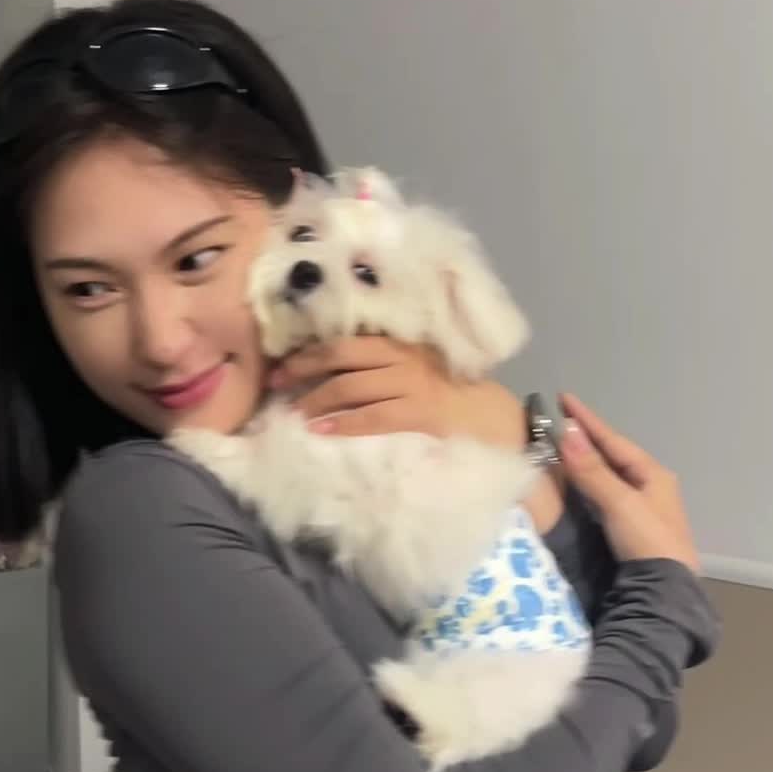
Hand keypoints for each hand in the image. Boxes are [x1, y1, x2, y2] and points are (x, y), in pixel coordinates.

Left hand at [269, 338, 565, 532]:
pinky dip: (345, 422)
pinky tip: (322, 430)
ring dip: (317, 399)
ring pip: (352, 386)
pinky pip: (375, 416)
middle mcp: (403, 358)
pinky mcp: (421, 412)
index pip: (345, 341)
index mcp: (400, 345)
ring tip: (294, 411)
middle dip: (303, 368)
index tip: (280, 362)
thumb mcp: (418, 369)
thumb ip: (384, 366)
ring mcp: (412, 384)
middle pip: (340, 357)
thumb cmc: (453, 395)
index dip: (308, 351)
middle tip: (275, 382)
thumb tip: (336, 373)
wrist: (497, 418)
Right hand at [558, 394, 698, 570]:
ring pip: (612, 476)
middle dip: (589, 439)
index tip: (564, 398)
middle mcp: (652, 487)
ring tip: (567, 447)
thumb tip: (565, 432)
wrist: (666, 590)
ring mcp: (646, 509)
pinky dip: (592, 483)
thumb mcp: (618, 502)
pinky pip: (609, 494)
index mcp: (654, 475)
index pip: (614, 441)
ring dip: (589, 461)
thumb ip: (591, 470)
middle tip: (563, 421)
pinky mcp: (636, 529)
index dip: (588, 421)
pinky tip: (582, 483)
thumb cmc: (647, 540)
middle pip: (615, 456)